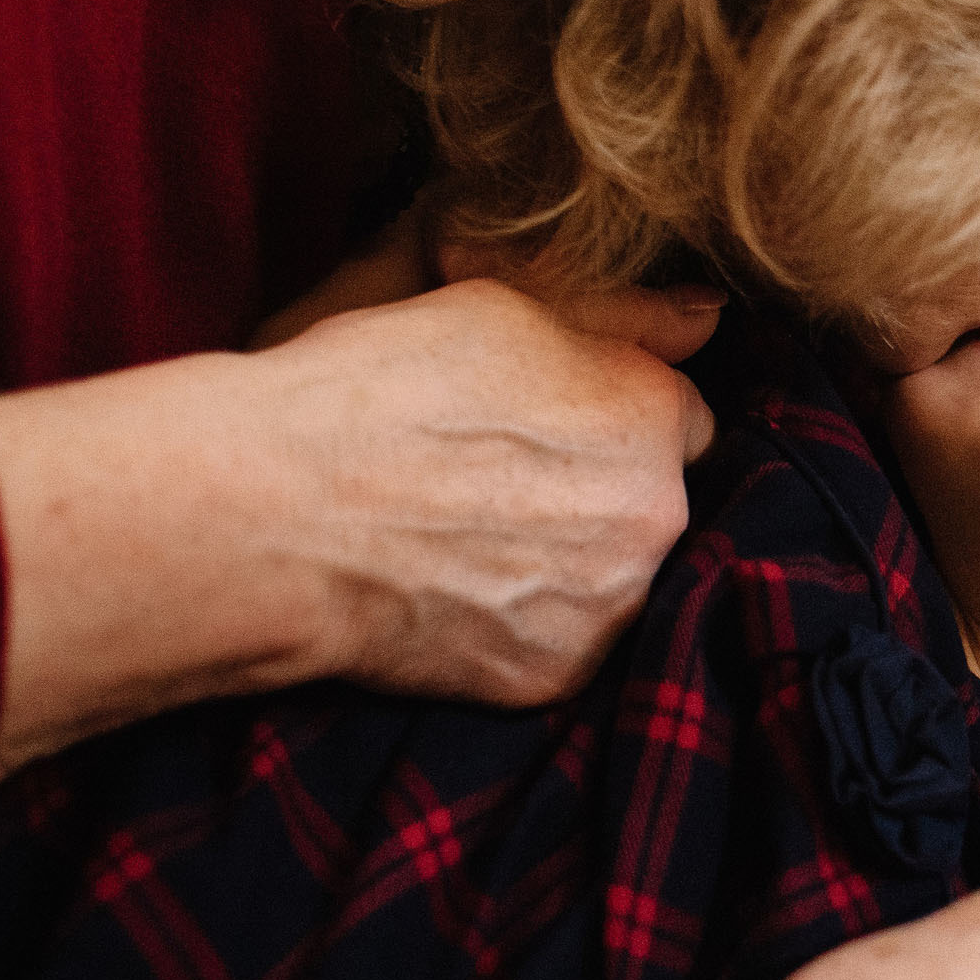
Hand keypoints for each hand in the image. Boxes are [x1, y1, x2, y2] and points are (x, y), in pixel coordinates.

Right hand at [0, 279, 718, 770]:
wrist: (275, 511)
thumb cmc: (376, 387)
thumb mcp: (501, 305)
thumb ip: (624, 318)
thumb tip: (704, 319)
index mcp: (651, 415)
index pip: (680, 417)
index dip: (614, 417)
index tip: (555, 423)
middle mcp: (654, 515)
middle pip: (653, 503)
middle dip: (600, 494)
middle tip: (500, 485)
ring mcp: (607, 603)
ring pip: (613, 576)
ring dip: (569, 562)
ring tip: (469, 540)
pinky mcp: (554, 674)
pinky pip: (561, 641)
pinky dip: (521, 623)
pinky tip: (455, 591)